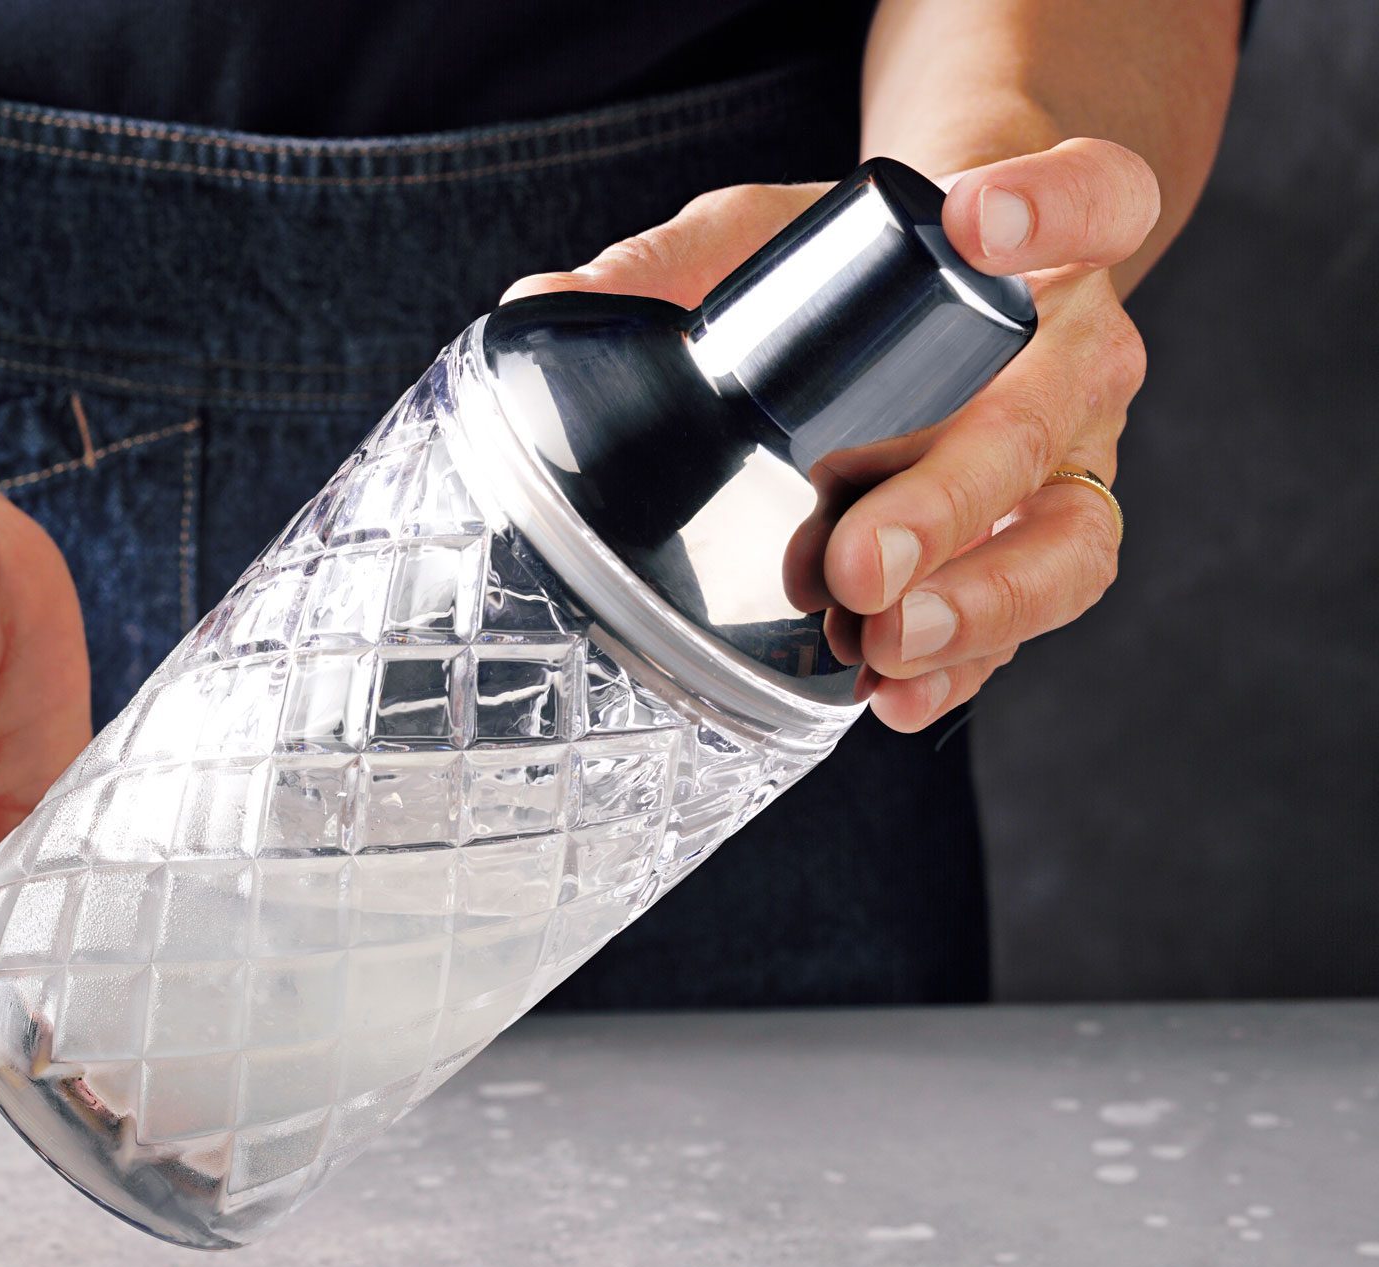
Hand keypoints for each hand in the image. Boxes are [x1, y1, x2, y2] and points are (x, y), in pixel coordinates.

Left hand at [504, 138, 1156, 730]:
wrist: (917, 316)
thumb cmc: (846, 274)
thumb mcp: (760, 238)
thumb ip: (669, 265)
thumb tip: (546, 311)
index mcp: (1032, 250)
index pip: (1099, 196)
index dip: (1055, 206)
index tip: (973, 224)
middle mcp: (1072, 360)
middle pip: (1053, 420)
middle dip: (953, 500)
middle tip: (858, 556)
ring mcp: (1065, 467)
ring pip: (1067, 543)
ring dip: (979, 605)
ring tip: (882, 641)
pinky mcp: (1035, 553)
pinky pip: (1026, 622)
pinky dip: (963, 665)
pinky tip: (890, 691)